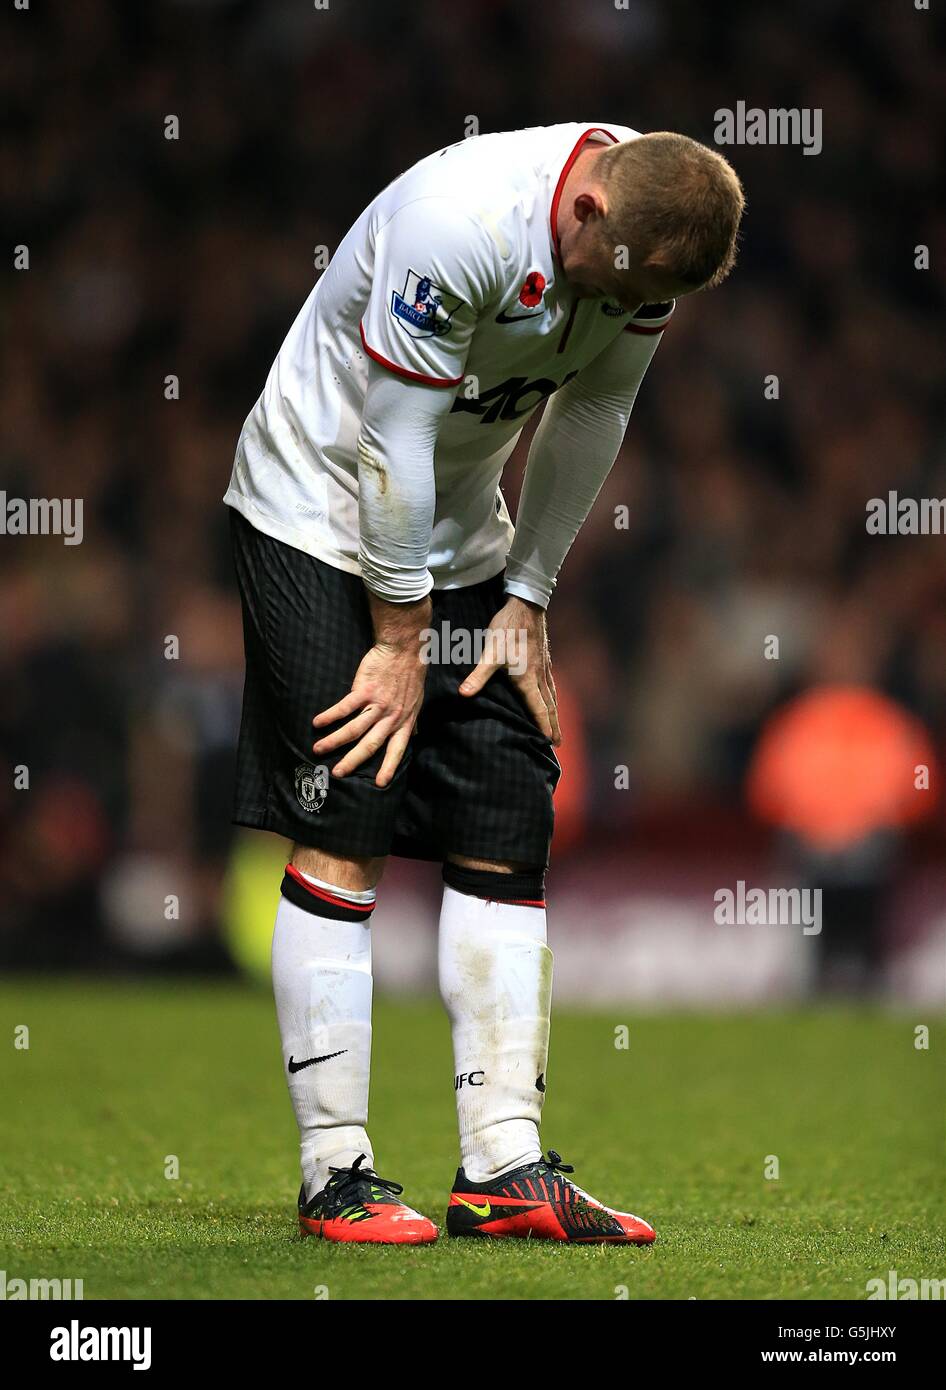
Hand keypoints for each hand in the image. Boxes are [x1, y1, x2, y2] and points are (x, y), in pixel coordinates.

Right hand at [313, 592, 430, 786]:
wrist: (404, 649)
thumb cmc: (411, 675)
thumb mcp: (417, 701)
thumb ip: (411, 721)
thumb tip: (415, 735)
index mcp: (404, 721)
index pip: (397, 749)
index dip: (389, 766)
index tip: (380, 784)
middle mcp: (391, 716)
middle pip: (370, 745)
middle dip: (353, 761)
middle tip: (337, 773)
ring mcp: (378, 704)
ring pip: (354, 729)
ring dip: (334, 741)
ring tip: (318, 750)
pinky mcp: (365, 690)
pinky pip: (345, 707)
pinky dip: (330, 716)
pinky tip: (317, 723)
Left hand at [459, 596, 561, 744]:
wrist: (526, 604)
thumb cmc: (508, 629)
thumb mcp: (490, 653)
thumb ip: (478, 675)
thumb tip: (464, 694)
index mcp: (528, 678)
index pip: (539, 708)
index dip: (544, 725)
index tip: (550, 742)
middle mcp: (540, 675)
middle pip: (550, 706)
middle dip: (553, 725)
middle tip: (558, 743)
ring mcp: (544, 667)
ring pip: (552, 695)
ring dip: (555, 712)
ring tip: (557, 726)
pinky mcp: (544, 658)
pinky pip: (551, 684)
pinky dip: (552, 697)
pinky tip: (550, 698)